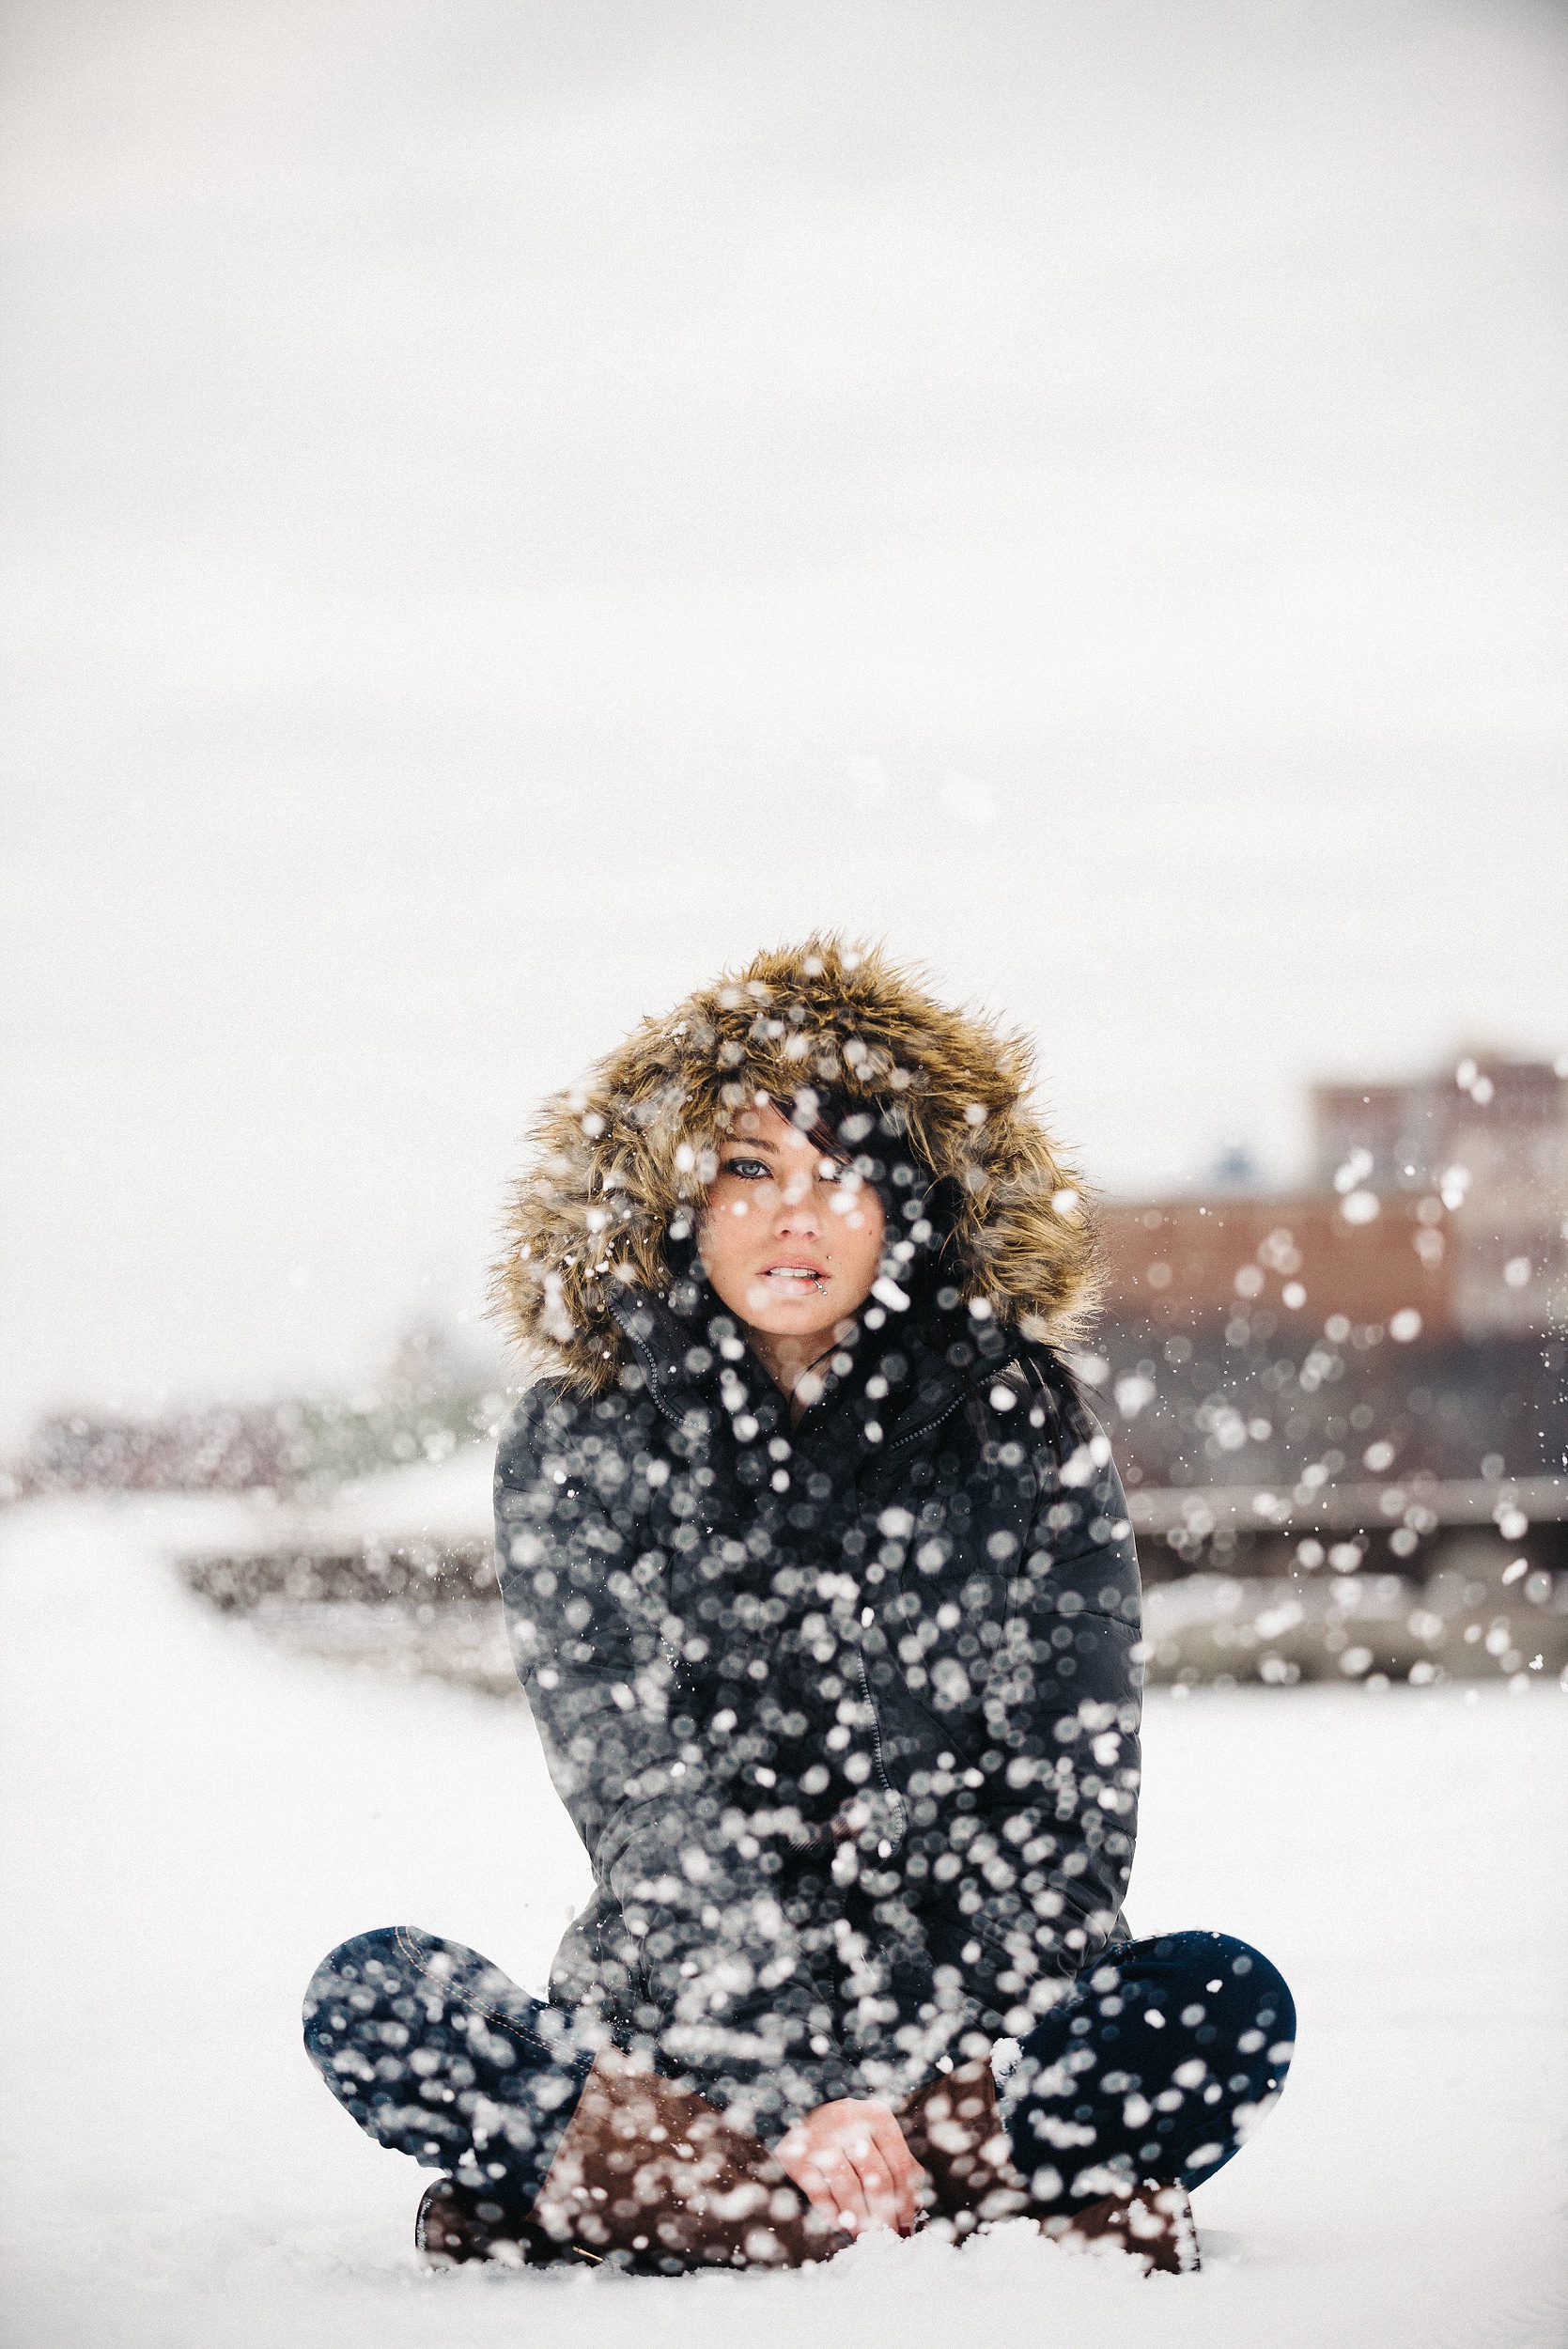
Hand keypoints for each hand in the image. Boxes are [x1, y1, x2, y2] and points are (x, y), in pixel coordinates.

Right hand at [775, 2097, 927, 2236]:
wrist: (804, 2118)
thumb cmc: (851, 2135)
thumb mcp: (878, 2140)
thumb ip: (900, 2167)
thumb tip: (917, 2205)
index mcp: (877, 2115)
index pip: (900, 2166)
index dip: (906, 2203)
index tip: (906, 2229)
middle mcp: (850, 2119)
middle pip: (877, 2178)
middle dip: (884, 2217)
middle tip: (885, 2240)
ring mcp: (821, 2134)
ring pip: (848, 2187)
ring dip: (859, 2219)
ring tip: (864, 2238)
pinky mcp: (796, 2153)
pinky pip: (819, 2192)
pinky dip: (832, 2214)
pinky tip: (841, 2225)